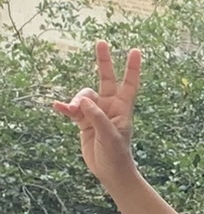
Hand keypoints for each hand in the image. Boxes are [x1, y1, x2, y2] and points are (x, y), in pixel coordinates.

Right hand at [50, 43, 143, 189]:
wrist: (110, 171)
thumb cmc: (117, 155)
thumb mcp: (110, 136)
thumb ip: (98, 118)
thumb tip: (84, 100)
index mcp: (123, 109)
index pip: (129, 84)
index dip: (132, 68)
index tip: (135, 50)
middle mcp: (110, 107)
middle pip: (106, 79)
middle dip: (103, 61)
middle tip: (101, 42)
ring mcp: (96, 113)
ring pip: (83, 96)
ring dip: (76, 101)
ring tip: (71, 111)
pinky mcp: (84, 121)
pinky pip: (72, 109)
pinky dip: (65, 108)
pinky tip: (57, 107)